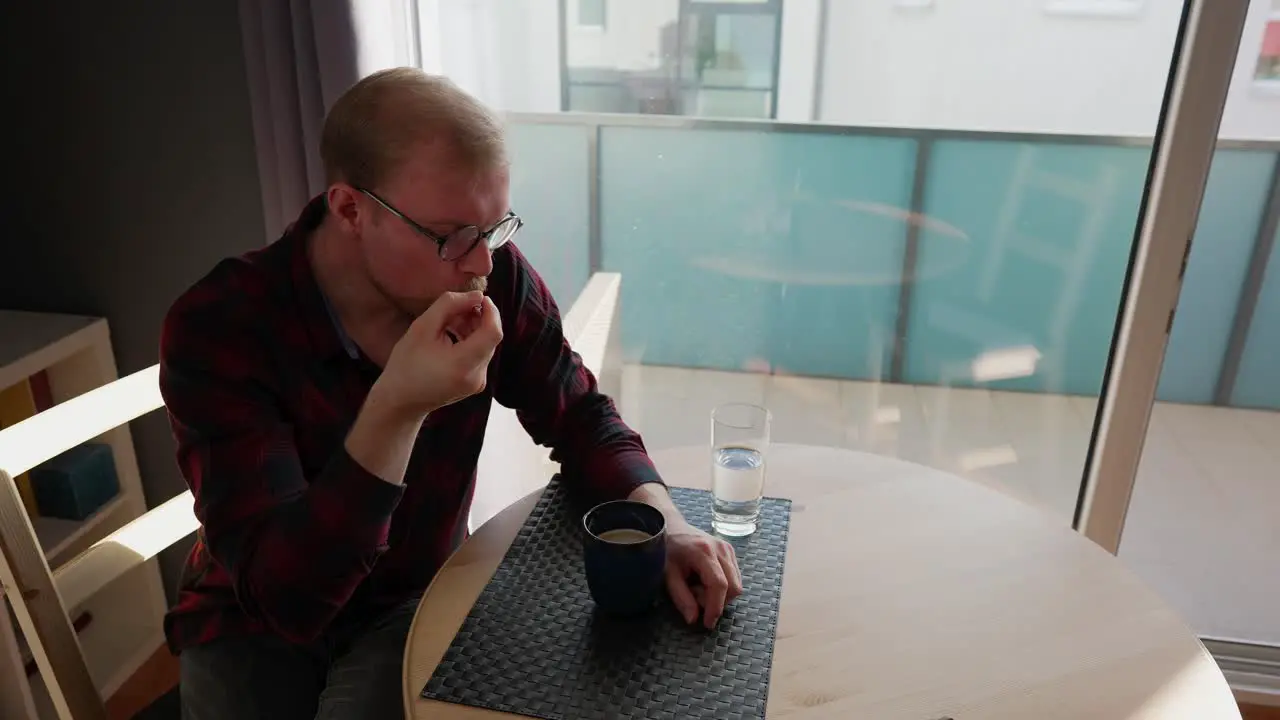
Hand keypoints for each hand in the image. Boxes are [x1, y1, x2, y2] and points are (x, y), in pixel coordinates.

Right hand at [378, 290, 501, 414]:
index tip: (478, 297)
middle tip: (457, 307)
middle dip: (478, 317)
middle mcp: (476, 376)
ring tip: (450, 320)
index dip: (491, 311)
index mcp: (463, 364)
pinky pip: (480, 355)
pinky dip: (470, 340)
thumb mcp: (422, 327)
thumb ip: (449, 305)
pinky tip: (452, 333)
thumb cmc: (406, 364)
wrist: (400, 401)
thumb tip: (476, 295)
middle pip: (490, 338)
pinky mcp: (475, 383)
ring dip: (473, 328)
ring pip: (486, 345)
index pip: (493, 332)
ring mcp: (478, 382)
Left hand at [665, 522, 743, 627]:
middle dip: (717, 601)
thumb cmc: (667, 550)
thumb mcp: (667, 575)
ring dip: (720, 595)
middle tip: (694, 596)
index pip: (719, 585)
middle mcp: (721, 549)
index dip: (715, 607)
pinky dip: (723, 587)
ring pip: (736, 584)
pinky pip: (735, 578)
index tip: (707, 623)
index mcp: (704, 552)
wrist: (672, 527)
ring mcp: (728, 549)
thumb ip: (681, 597)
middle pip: (733, 587)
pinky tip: (705, 581)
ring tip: (698, 587)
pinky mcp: (730, 552)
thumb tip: (693, 619)